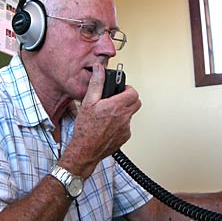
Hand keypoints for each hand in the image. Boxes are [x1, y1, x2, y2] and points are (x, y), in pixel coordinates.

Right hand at [60, 63, 141, 178]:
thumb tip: (100, 69)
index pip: (133, 92)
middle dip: (128, 99)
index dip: (128, 89)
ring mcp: (125, 129)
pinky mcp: (124, 137)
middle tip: (117, 100)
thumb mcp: (88, 102)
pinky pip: (126, 126)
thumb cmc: (85, 129)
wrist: (84, 151)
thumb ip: (97, 83)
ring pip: (130, 115)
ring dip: (123, 112)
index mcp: (116, 107)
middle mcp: (124, 118)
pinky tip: (108, 126)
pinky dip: (120, 124)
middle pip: (136, 103)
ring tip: (108, 114)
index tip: (121, 90)